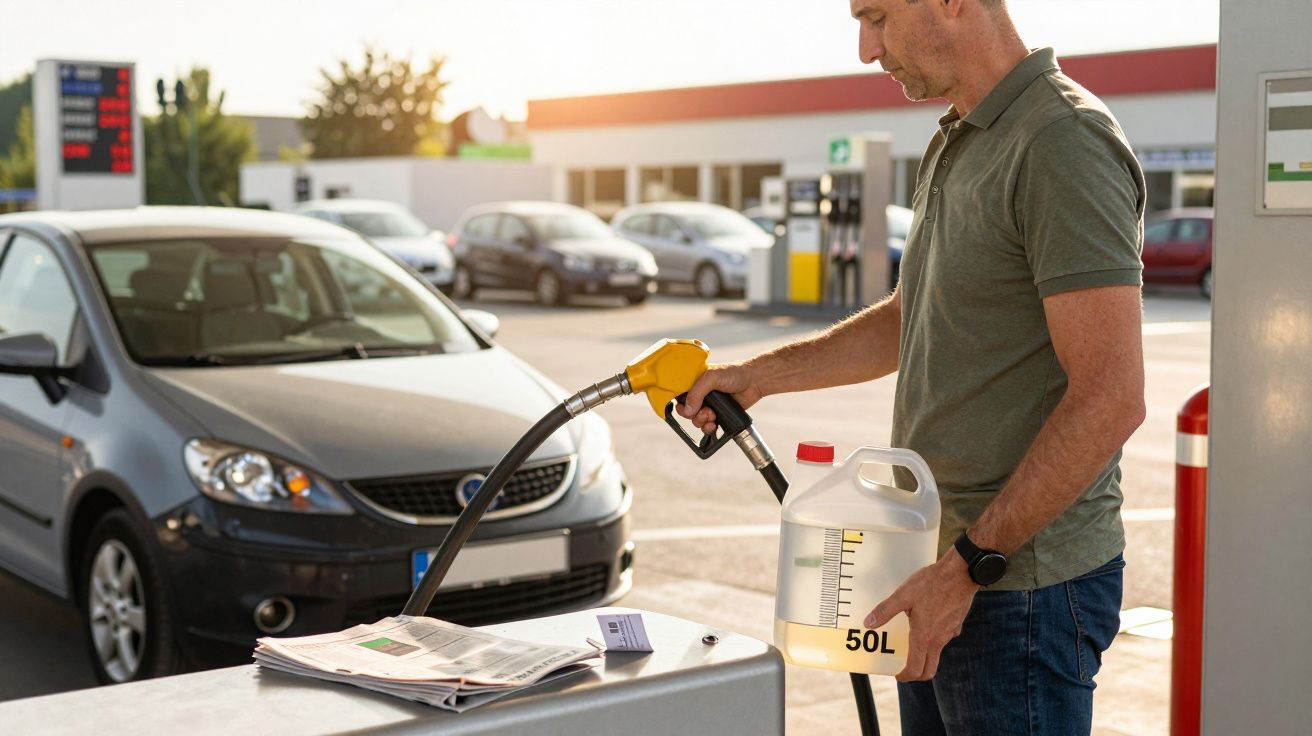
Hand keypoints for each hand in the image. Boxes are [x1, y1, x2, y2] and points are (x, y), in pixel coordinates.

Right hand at [676, 362, 763, 434]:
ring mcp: (710, 406)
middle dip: (694, 415)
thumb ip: (697, 392)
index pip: (680, 397)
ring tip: (713, 416)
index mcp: (695, 383)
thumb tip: (687, 410)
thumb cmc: (734, 373)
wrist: (754, 381)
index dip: (682, 405)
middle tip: (707, 411)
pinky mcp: (719, 415)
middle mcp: (700, 395)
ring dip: (702, 421)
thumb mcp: (712, 378)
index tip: (688, 409)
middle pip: (687, 412)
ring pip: (697, 420)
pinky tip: (715, 424)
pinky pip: (708, 426)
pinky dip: (709, 428)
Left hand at [865, 550, 977, 680]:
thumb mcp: (903, 595)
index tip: (897, 675)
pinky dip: (934, 639)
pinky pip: (944, 637)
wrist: (962, 573)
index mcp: (924, 637)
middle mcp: (939, 639)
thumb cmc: (932, 583)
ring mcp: (950, 632)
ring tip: (911, 642)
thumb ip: (885, 611)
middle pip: (929, 668)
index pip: (916, 668)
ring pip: (937, 652)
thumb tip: (868, 623)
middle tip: (905, 668)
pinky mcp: (956, 623)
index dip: (905, 676)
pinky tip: (926, 623)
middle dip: (917, 673)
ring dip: (924, 655)